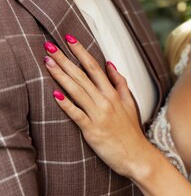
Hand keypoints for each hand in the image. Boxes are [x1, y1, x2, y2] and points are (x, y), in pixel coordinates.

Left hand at [43, 36, 149, 176]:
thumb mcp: (130, 103)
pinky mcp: (92, 130)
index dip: (81, 52)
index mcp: (113, 93)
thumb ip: (120, 83)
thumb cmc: (131, 131)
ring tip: (48, 62)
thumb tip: (110, 64)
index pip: (94, 67)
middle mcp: (105, 101)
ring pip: (77, 91)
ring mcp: (98, 115)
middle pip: (82, 75)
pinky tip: (55, 94)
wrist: (137, 156)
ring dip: (61, 75)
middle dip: (65, 59)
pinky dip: (66, 104)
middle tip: (49, 46)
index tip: (69, 39)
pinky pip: (77, 114)